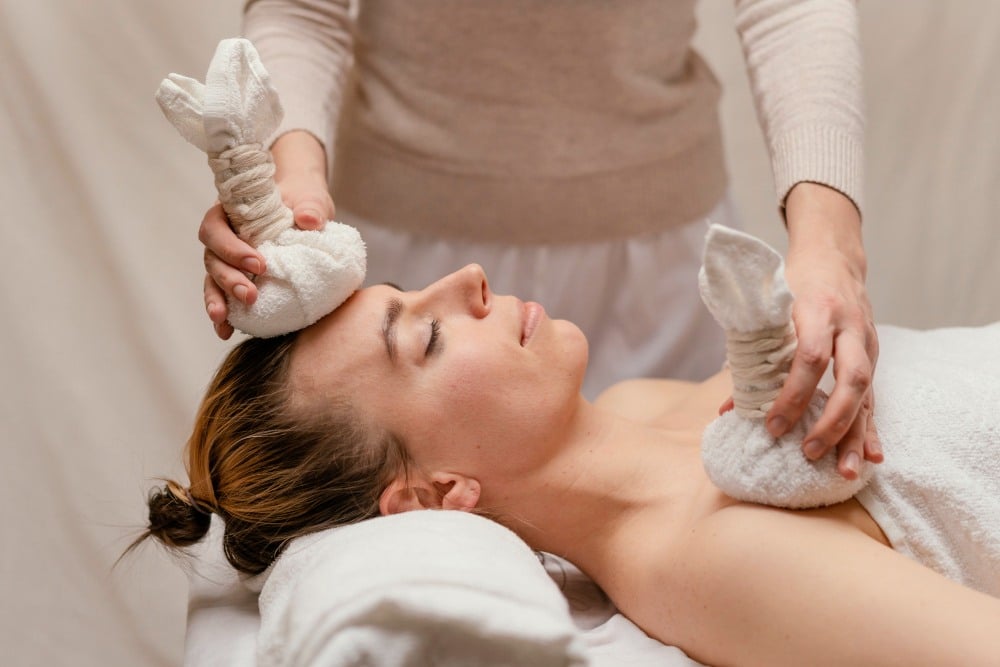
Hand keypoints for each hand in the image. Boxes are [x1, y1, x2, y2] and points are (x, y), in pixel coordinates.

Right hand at [200, 131, 332, 338]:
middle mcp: (223, 236)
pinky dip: (224, 316)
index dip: (230, 247)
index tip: (258, 264)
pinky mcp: (239, 277)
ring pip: (212, 280)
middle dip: (228, 279)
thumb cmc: (302, 198)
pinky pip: (224, 296)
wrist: (305, 207)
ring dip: (218, 300)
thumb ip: (310, 206)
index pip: (216, 227)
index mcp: (231, 211)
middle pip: (212, 258)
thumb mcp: (310, 197)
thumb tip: (309, 220)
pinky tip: (226, 332)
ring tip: (225, 320)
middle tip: (251, 295)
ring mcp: (228, 259)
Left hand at [768, 183, 881, 478]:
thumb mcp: (767, 311)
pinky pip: (876, 397)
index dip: (792, 394)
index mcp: (817, 310)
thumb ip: (749, 357)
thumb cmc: (791, 286)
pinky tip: (872, 456)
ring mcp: (867, 344)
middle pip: (851, 377)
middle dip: (831, 420)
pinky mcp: (874, 358)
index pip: (810, 357)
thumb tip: (728, 412)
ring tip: (845, 472)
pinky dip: (872, 429)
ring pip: (869, 393)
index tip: (771, 425)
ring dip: (856, 435)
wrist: (833, 259)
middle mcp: (849, 328)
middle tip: (807, 452)